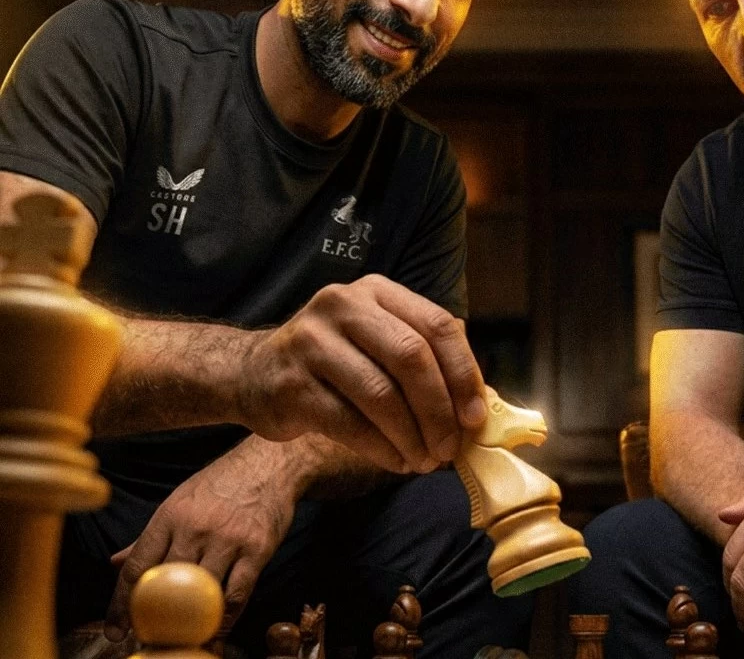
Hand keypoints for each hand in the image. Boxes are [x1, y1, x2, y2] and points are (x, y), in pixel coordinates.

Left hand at [104, 439, 298, 640]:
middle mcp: (195, 528)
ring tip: (183, 641)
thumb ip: (150, 536)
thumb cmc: (222, 483)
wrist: (270, 463)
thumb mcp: (180, 501)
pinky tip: (217, 631)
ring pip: (202, 594)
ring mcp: (228, 539)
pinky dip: (225, 619)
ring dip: (191, 624)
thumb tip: (117, 563)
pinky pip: (237, 594)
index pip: (137, 567)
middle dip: (155, 620)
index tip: (116, 631)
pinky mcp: (257, 549)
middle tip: (151, 640)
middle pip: (166, 586)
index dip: (121, 605)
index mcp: (170, 516)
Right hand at [238, 274, 487, 472]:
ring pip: (381, 393)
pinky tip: (396, 460)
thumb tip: (480, 403)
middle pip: (411, 356)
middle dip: (438, 410)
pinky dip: (381, 448)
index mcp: (377, 292)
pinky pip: (349, 422)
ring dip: (411, 436)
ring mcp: (312, 341)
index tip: (475, 416)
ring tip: (425, 460)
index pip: (437, 325)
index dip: (464, 372)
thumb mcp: (378, 342)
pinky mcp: (291, 383)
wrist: (253, 373)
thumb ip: (425, 360)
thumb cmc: (334, 362)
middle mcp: (343, 305)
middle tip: (450, 447)